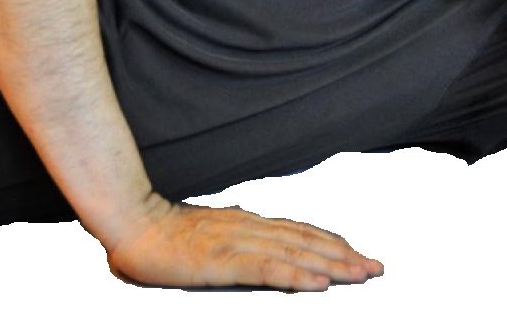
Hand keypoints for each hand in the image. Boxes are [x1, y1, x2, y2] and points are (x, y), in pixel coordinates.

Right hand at [103, 197, 383, 290]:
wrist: (130, 222)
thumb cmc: (163, 235)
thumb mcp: (209, 233)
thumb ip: (236, 236)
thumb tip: (260, 238)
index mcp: (245, 223)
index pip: (299, 232)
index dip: (331, 243)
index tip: (359, 254)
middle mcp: (247, 228)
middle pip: (305, 241)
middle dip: (344, 256)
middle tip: (376, 268)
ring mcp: (235, 243)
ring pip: (294, 254)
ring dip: (331, 265)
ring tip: (360, 274)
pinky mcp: (221, 262)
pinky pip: (266, 270)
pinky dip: (296, 276)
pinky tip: (317, 284)